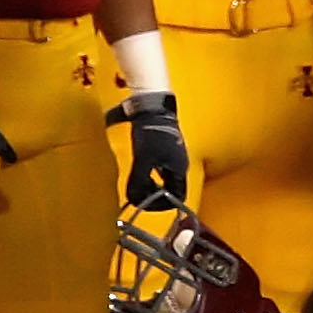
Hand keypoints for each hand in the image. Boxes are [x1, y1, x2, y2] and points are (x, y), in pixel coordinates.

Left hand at [112, 89, 189, 205]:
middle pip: (170, 191)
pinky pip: (159, 170)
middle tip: (139, 196)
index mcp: (179, 169)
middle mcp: (179, 165)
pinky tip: (139, 171)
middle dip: (153, 196)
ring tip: (138, 185)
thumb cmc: (152, 131)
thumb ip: (138, 182)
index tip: (146, 205)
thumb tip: (133, 199)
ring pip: (164, 180)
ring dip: (151, 186)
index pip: (177, 198)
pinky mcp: (164, 149)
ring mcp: (173, 156)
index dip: (162, 205)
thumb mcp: (143, 160)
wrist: (153, 107)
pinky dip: (149, 176)